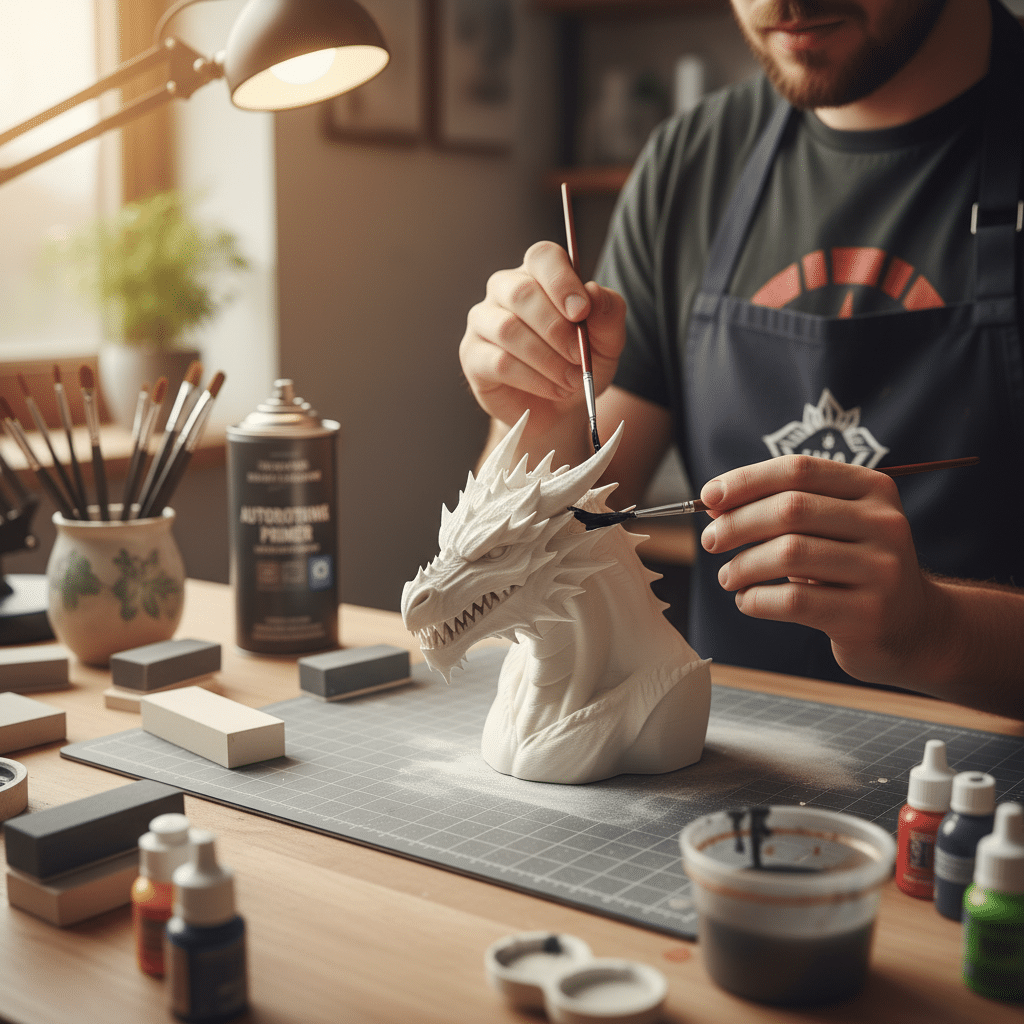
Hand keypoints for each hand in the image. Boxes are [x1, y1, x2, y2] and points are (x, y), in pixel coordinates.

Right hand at [459, 240, 626, 441]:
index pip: (543, 257)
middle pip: (521, 293)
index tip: (582, 312)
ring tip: (572, 380)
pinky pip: (499, 362)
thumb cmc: (580, 363)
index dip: (562, 281)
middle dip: (556, 329)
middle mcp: (504, 290)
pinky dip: (533, 379)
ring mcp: (483, 321)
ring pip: (508, 330)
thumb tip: (592, 292)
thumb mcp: (608, 339)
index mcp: (538, 275)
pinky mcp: (472, 355)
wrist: (560, 409)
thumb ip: (608, 311)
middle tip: (580, 357)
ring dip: (547, 359)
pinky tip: (553, 389)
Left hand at [697, 455, 950, 686]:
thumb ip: (782, 508)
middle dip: (737, 523)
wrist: (912, 628)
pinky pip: (794, 601)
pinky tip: (747, 600)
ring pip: (789, 554)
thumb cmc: (854, 568)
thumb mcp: (832, 527)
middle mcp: (884, 525)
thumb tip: (715, 501)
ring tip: (728, 575)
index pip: (799, 470)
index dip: (746, 480)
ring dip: (743, 565)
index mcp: (874, 490)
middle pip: (791, 509)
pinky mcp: (868, 616)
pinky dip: (757, 600)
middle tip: (710, 540)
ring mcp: (881, 571)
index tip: (708, 496)